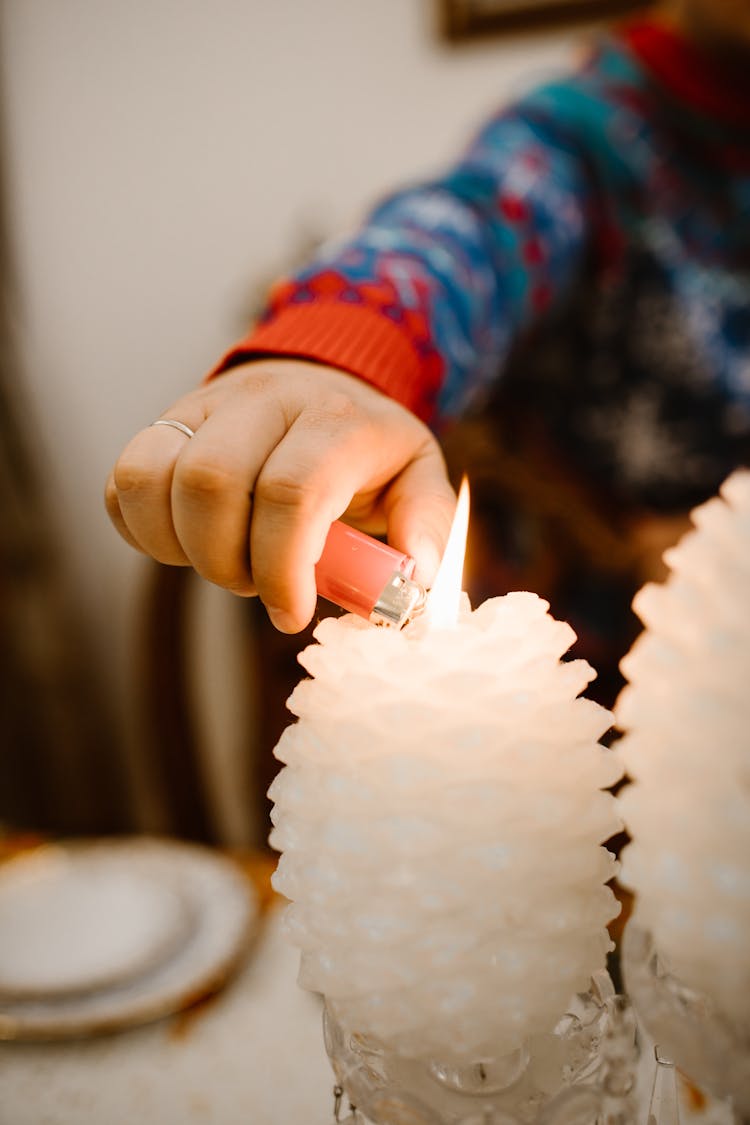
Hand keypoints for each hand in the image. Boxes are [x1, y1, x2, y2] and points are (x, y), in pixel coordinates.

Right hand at [105, 359, 454, 631]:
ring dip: (179, 548)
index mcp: (335, 418)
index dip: (281, 567)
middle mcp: (264, 400)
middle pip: (210, 482)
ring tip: (223, 562)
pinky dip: (144, 530)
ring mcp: (205, 406)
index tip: (290, 614)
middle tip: (255, 586)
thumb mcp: (416, 474)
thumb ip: (427, 523)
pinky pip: (124, 480)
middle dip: (225, 562)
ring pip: (153, 477)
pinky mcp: (165, 422)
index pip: (291, 490)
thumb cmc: (368, 447)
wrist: (322, 381)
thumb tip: (417, 577)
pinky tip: (187, 544)